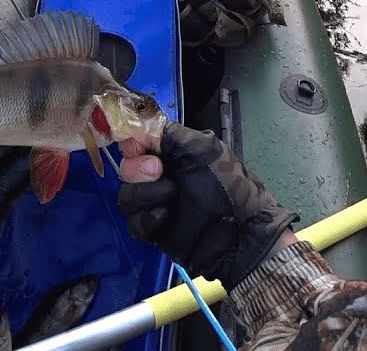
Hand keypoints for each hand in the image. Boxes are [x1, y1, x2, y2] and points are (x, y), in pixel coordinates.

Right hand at [118, 121, 297, 288]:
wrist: (240, 236)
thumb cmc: (226, 187)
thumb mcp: (203, 149)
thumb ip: (170, 134)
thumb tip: (139, 129)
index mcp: (174, 154)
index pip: (137, 144)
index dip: (133, 145)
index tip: (139, 147)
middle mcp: (162, 177)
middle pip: (127, 170)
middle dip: (137, 169)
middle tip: (157, 171)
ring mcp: (156, 205)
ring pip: (127, 197)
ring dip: (144, 194)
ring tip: (170, 197)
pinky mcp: (155, 232)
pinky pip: (134, 223)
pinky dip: (146, 219)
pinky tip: (164, 216)